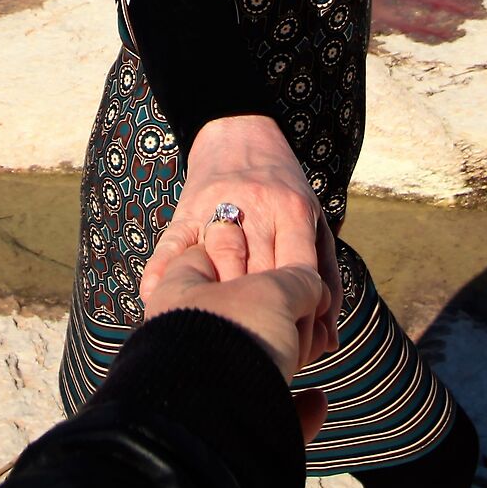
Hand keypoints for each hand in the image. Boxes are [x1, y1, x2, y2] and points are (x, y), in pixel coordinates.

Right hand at [142, 115, 342, 357]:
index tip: (300, 349)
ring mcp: (217, 208)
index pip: (300, 275)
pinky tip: (157, 302)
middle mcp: (256, 210)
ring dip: (218, 306)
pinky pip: (172, 246)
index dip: (302, 318)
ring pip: (217, 265)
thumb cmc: (283, 186)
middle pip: (260, 278)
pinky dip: (163, 274)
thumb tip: (329, 340)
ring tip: (219, 342)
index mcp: (293, 211)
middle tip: (265, 359)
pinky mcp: (184, 210)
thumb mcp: (312, 218)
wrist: (237, 129)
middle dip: (265, 322)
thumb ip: (324, 275)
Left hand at [142, 244, 331, 443]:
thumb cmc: (233, 336)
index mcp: (179, 294)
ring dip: (290, 358)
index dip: (242, 250)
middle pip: (238, 315)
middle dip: (281, 315)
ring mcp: (200, 384)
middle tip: (308, 314)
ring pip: (252, 364)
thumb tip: (312, 289)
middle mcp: (181, 337)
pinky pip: (263, 414)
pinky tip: (316, 401)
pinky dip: (294, 409)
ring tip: (314, 350)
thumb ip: (296, 281)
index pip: (202, 256)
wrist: (215, 423)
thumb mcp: (273, 292)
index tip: (279, 261)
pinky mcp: (222, 429)